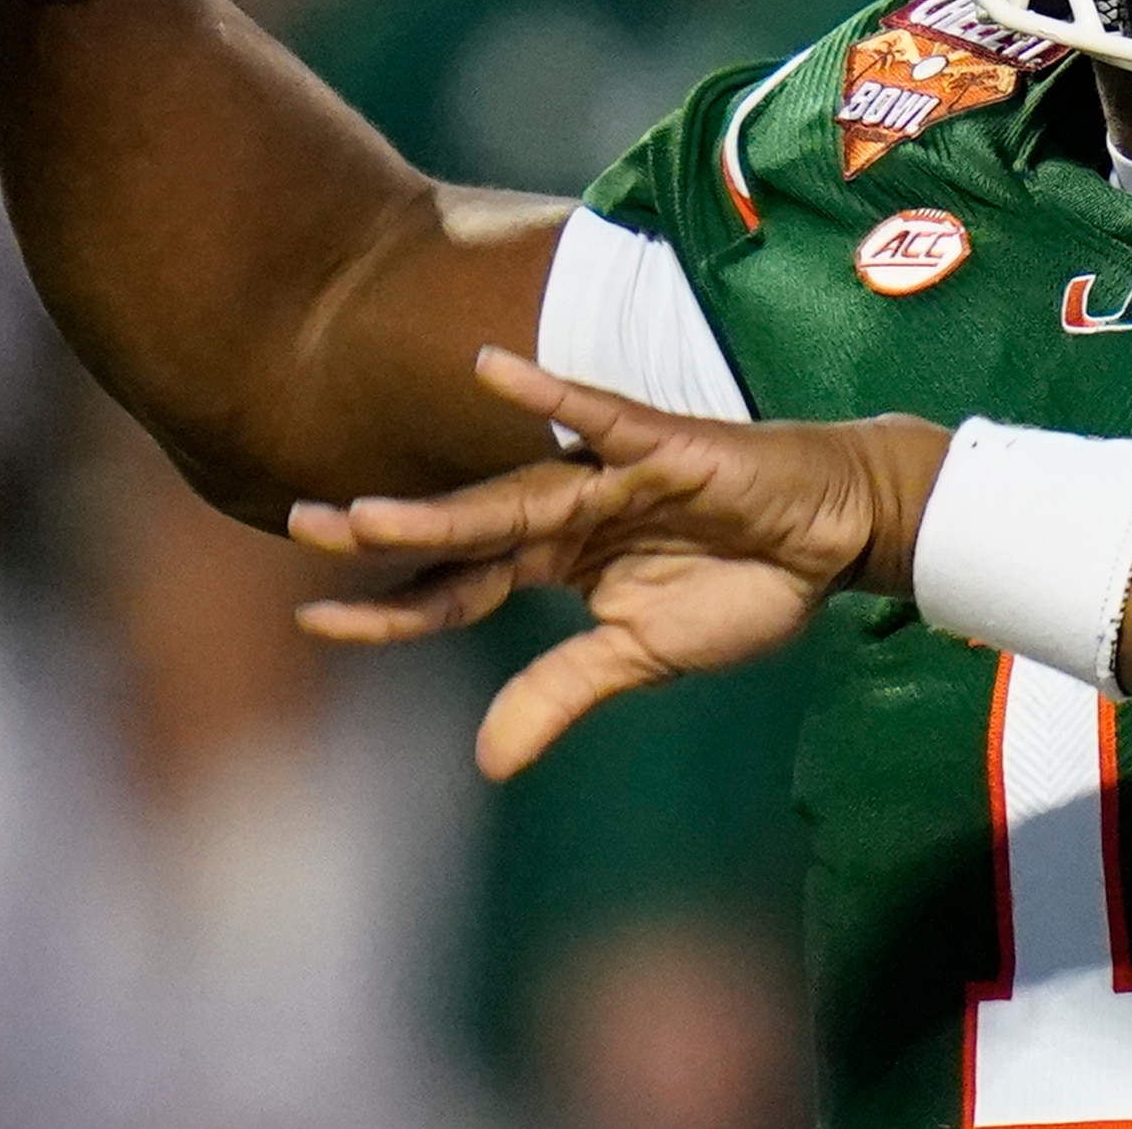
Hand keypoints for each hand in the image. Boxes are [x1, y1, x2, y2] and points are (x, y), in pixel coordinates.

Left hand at [288, 350, 950, 778]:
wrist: (833, 539)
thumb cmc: (743, 585)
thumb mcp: (642, 657)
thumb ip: (563, 693)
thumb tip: (488, 763)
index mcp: (558, 564)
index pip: (458, 590)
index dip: (391, 609)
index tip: (313, 619)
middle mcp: (567, 515)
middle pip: (463, 531)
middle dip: (386, 534)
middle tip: (299, 526)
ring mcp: (608, 477)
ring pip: (511, 495)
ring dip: (441, 509)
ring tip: (365, 517)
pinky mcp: (659, 447)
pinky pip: (597, 417)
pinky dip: (548, 397)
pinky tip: (494, 368)